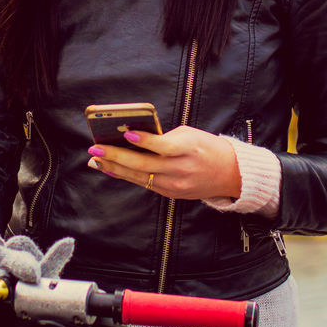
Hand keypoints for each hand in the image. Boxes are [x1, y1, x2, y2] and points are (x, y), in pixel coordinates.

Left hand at [87, 127, 240, 200]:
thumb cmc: (206, 146)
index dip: (144, 141)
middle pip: (144, 164)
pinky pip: (144, 184)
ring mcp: (175, 184)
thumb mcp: (189, 134)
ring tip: (96, 160)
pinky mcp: (171, 193)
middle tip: (96, 149)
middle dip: (117, 157)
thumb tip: (132, 138)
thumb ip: (163, 137)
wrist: (230, 173)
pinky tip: (111, 169)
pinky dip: (126, 176)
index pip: (163, 146)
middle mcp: (180, 169)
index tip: (126, 133)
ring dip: (115, 168)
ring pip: (140, 177)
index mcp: (188, 149)